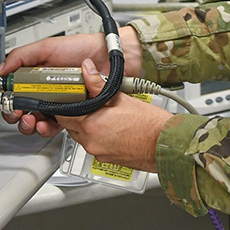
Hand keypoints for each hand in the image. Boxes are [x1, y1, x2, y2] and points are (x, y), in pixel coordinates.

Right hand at [0, 26, 143, 136]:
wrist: (107, 58)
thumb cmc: (81, 48)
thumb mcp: (46, 47)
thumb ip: (21, 56)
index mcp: (36, 75)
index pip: (14, 91)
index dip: (7, 99)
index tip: (5, 101)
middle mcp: (45, 90)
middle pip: (22, 109)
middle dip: (16, 114)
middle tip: (18, 112)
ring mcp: (58, 103)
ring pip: (36, 121)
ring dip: (29, 124)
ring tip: (32, 119)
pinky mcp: (71, 114)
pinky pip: (55, 127)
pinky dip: (47, 129)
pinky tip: (47, 123)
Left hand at [54, 59, 172, 171]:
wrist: (166, 145)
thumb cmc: (149, 124)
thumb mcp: (121, 97)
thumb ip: (98, 84)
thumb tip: (86, 70)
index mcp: (91, 125)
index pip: (63, 114)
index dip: (63, 103)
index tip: (67, 95)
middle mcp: (91, 142)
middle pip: (71, 126)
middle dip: (75, 113)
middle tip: (85, 100)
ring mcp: (98, 153)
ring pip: (82, 136)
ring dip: (86, 125)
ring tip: (102, 112)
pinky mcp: (107, 160)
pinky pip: (94, 145)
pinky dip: (97, 135)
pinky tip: (111, 126)